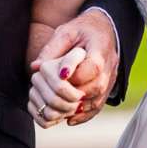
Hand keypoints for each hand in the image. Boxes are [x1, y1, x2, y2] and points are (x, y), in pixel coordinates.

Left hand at [31, 8, 119, 124]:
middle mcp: (110, 67)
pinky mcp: (107, 88)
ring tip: (57, 107)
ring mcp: (111, 80)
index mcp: (101, 49)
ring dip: (76, 106)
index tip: (58, 75)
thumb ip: (52, 49)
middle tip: (54, 93)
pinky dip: (84, 115)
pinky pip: (98, 106)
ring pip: (97, 100)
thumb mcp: (66, 32)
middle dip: (73, 93)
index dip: (74, 74)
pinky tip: (69, 118)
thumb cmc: (83, 29)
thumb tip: (36, 67)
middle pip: (96, 87)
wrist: (105, 29)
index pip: (92, 67)